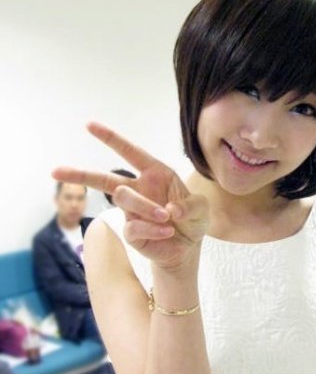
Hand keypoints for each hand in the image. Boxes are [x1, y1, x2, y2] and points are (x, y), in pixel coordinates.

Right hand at [52, 121, 209, 269]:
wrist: (188, 248)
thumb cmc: (193, 221)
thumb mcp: (202, 209)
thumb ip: (192, 205)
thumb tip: (170, 210)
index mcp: (154, 174)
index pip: (130, 152)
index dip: (111, 139)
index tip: (89, 125)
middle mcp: (138, 189)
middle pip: (103, 178)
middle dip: (79, 174)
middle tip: (56, 171)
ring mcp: (131, 212)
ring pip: (123, 199)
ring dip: (146, 207)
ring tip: (167, 218)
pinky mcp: (131, 232)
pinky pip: (134, 226)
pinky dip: (153, 229)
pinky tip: (166, 232)